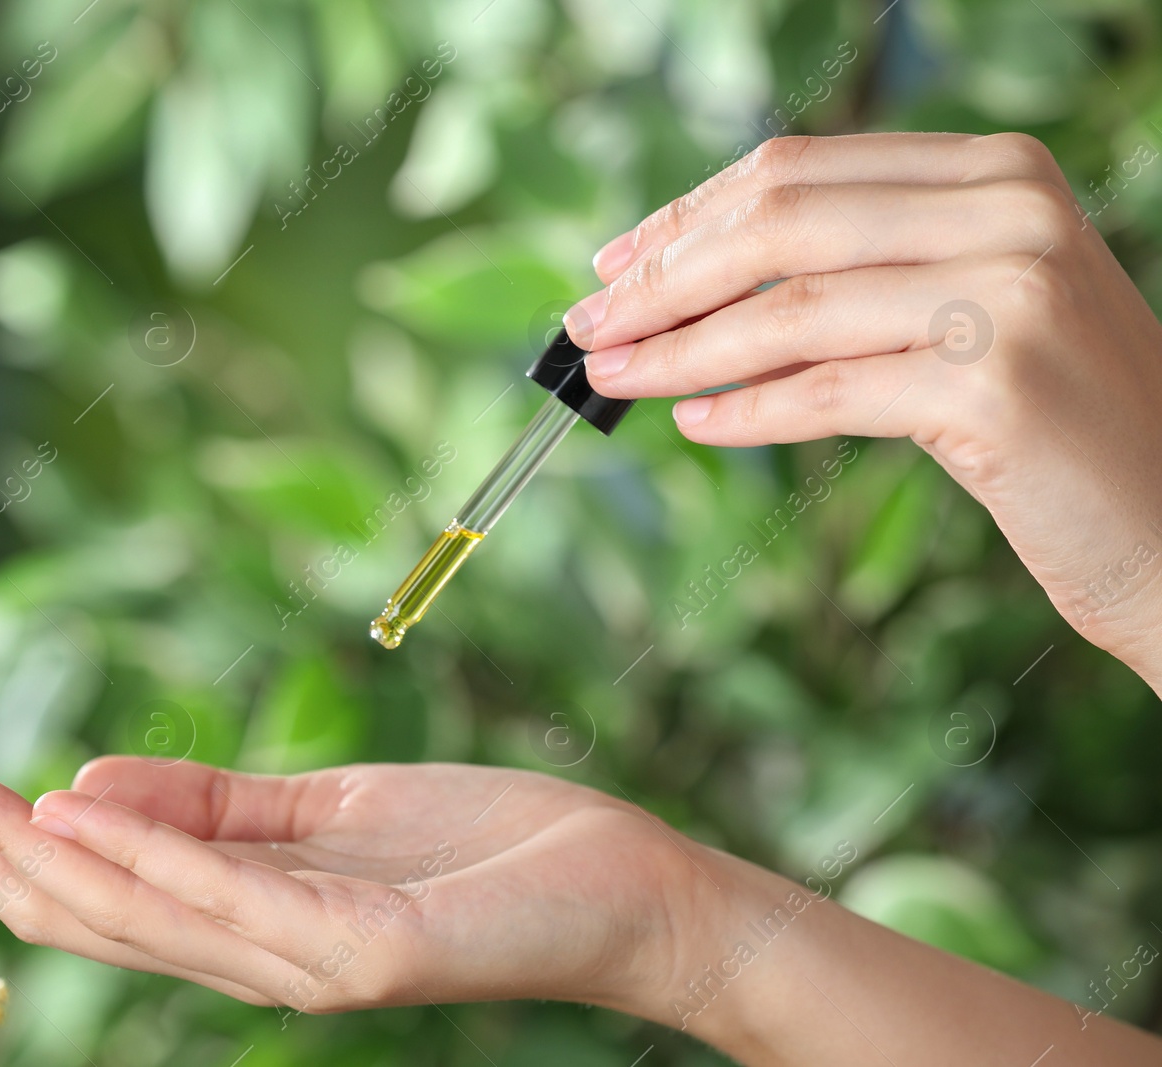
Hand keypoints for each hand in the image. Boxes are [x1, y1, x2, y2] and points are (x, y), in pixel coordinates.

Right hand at [0, 732, 746, 1022]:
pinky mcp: (367, 952)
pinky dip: (149, 857)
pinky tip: (74, 808)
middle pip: (71, 906)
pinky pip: (238, 905)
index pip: (77, 882)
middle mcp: (249, 957)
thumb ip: (211, 806)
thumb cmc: (481, 847)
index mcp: (237, 918)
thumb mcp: (327, 810)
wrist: (621, 886)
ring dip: (19, 846)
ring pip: (130, 914)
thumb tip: (75, 784)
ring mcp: (304, 964)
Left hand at [568, 133, 1161, 691]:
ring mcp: (1007, 293)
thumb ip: (860, 278)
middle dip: (662, 279)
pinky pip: (827, 391)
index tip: (613, 266)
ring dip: (679, 349)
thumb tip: (691, 290)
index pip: (796, 173)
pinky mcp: (996, 384)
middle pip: (779, 224)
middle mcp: (1007, 212)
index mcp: (994, 172)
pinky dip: (747, 409)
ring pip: (789, 309)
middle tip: (588, 328)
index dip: (686, 218)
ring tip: (614, 379)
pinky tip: (693, 424)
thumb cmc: (1058, 423)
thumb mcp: (967, 316)